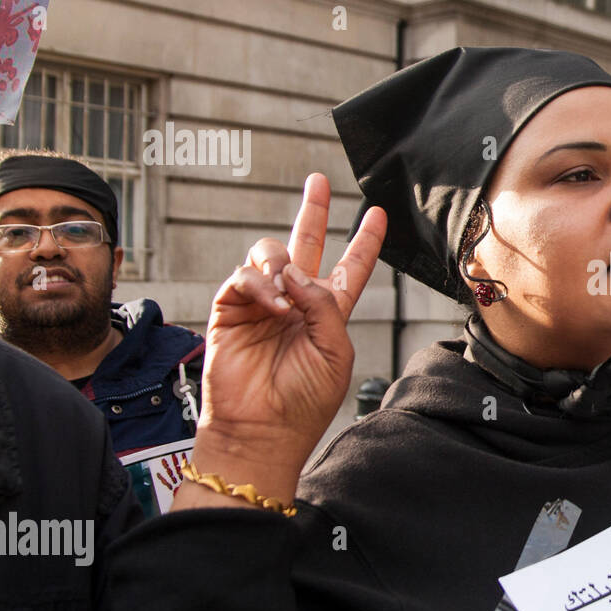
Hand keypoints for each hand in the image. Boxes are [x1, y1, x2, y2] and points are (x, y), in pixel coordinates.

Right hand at [177, 174, 386, 510]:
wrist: (262, 430)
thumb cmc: (304, 400)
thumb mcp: (335, 350)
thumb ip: (325, 304)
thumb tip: (295, 270)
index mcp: (328, 313)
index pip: (350, 268)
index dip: (365, 242)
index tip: (379, 214)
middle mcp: (296, 302)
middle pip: (307, 244)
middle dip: (313, 211)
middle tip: (317, 180)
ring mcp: (262, 304)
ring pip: (270, 254)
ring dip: (282, 265)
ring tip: (286, 299)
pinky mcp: (231, 310)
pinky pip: (244, 276)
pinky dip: (260, 284)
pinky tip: (272, 305)